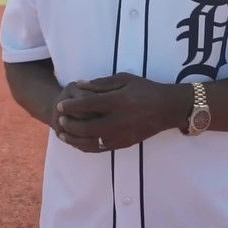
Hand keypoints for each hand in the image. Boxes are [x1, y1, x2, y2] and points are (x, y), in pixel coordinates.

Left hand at [54, 73, 181, 152]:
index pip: (88, 105)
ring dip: (74, 139)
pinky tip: (78, 142)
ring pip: (92, 142)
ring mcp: (121, 135)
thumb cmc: (145, 90)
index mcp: (118, 101)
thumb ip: (101, 83)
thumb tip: (79, 85)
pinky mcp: (124, 144)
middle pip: (87, 127)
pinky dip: (86, 146)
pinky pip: (101, 149)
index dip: (71, 106)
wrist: (167, 109)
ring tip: (63, 134)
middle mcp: (119, 120)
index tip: (60, 105)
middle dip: (70, 125)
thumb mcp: (124, 79)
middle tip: (60, 120)